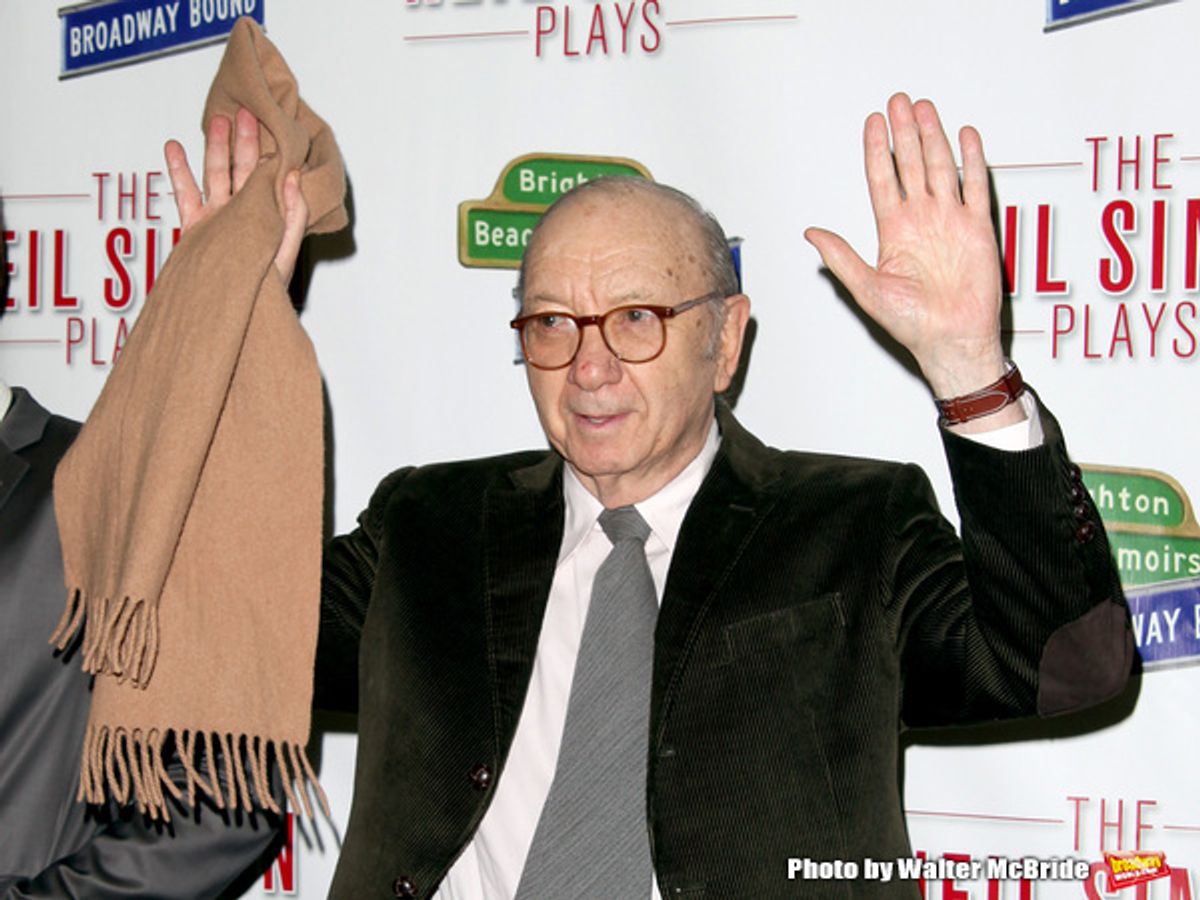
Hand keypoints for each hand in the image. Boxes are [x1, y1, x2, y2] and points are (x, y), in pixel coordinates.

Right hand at [164, 107, 306, 283]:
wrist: (233, 317)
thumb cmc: (265, 293)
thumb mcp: (284, 252)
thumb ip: (291, 214)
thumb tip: (293, 174)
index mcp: (268, 219)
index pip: (271, 178)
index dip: (272, 150)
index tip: (273, 122)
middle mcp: (243, 216)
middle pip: (244, 171)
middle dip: (245, 141)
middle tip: (246, 111)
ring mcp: (218, 220)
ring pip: (216, 176)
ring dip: (215, 148)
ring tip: (216, 119)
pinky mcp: (194, 228)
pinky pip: (186, 194)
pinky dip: (179, 171)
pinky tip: (174, 148)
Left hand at [805, 94, 1010, 405]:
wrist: (951, 340)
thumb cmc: (910, 323)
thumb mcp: (866, 288)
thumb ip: (841, 257)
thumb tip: (811, 234)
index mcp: (893, 232)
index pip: (882, 180)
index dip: (877, 150)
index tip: (872, 122)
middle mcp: (921, 221)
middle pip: (911, 165)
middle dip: (904, 132)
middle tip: (898, 101)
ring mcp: (950, 221)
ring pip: (940, 168)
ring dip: (933, 137)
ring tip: (924, 108)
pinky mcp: (978, 229)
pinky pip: (975, 187)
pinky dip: (971, 161)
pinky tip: (965, 136)